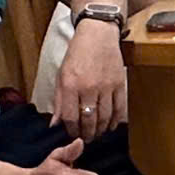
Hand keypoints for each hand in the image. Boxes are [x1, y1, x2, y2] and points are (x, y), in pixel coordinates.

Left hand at [51, 16, 128, 139]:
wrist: (98, 34)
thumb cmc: (77, 54)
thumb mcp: (61, 75)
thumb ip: (59, 101)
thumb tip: (55, 123)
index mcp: (70, 85)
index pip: (70, 117)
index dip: (71, 131)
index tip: (71, 135)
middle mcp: (88, 87)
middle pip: (88, 120)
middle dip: (86, 134)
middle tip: (85, 139)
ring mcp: (105, 86)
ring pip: (104, 117)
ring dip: (100, 130)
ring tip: (97, 135)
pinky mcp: (119, 84)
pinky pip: (118, 108)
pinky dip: (115, 121)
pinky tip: (110, 126)